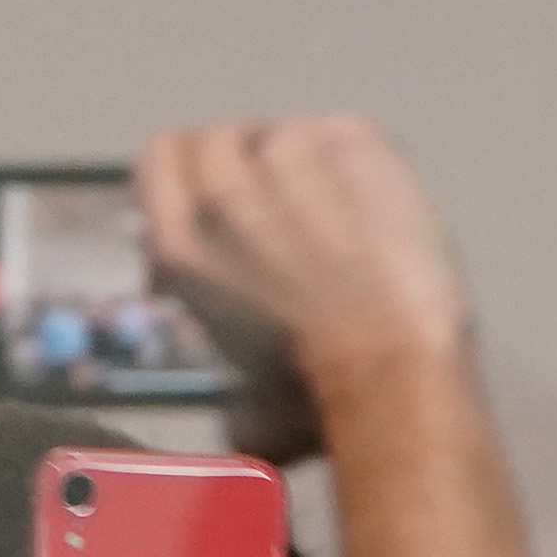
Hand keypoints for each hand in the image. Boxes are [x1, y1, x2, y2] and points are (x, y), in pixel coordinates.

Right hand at [136, 114, 474, 467]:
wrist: (395, 368)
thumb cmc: (322, 394)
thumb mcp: (245, 403)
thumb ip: (232, 384)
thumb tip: (244, 421)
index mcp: (180, 242)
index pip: (161, 157)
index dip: (190, 174)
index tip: (217, 196)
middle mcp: (223, 188)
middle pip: (224, 136)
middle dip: (254, 169)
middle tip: (295, 215)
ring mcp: (290, 154)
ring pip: (289, 135)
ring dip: (311, 170)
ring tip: (346, 225)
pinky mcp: (354, 140)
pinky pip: (350, 135)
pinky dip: (364, 166)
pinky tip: (380, 212)